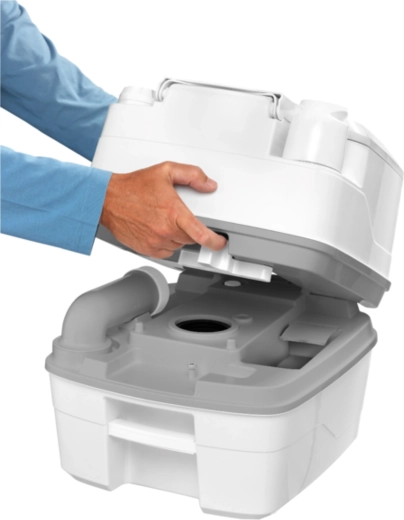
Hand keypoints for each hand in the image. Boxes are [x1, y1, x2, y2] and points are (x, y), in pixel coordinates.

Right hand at [100, 161, 226, 258]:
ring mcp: (155, 241)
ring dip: (178, 236)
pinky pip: (166, 252)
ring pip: (179, 245)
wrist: (108, 200)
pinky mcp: (146, 249)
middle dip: (191, 230)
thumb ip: (191, 175)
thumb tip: (208, 184)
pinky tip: (159, 229)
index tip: (220, 242)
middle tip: (180, 217)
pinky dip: (167, 243)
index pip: (201, 234)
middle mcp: (165, 230)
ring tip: (166, 220)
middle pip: (191, 239)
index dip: (215, 242)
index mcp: (173, 212)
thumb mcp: (165, 171)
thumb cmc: (133, 187)